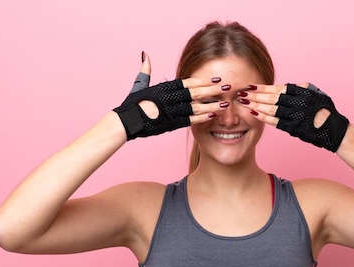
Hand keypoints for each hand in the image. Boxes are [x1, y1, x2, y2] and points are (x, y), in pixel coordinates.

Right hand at [114, 53, 232, 139]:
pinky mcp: (170, 124)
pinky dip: (201, 118)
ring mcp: (171, 111)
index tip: (216, 79)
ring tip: (225, 104)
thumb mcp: (139, 85)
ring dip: (211, 105)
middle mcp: (169, 98)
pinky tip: (212, 116)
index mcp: (164, 87)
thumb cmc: (131, 104)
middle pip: (195, 93)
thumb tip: (145, 54)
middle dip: (212, 90)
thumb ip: (145, 70)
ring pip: (195, 107)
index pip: (188, 82)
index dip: (203, 81)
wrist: (126, 122)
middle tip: (227, 87)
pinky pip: (189, 120)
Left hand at [240, 83, 348, 151]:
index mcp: (301, 92)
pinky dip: (264, 118)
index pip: (278, 88)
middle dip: (255, 95)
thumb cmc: (325, 110)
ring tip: (244, 103)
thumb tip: (291, 85)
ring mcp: (295, 115)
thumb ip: (303, 89)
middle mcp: (297, 102)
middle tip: (241, 93)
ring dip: (257, 105)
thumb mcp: (316, 94)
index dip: (263, 87)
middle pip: (272, 97)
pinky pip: (276, 121)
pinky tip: (254, 114)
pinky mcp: (293, 127)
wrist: (333, 129)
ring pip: (272, 109)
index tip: (251, 86)